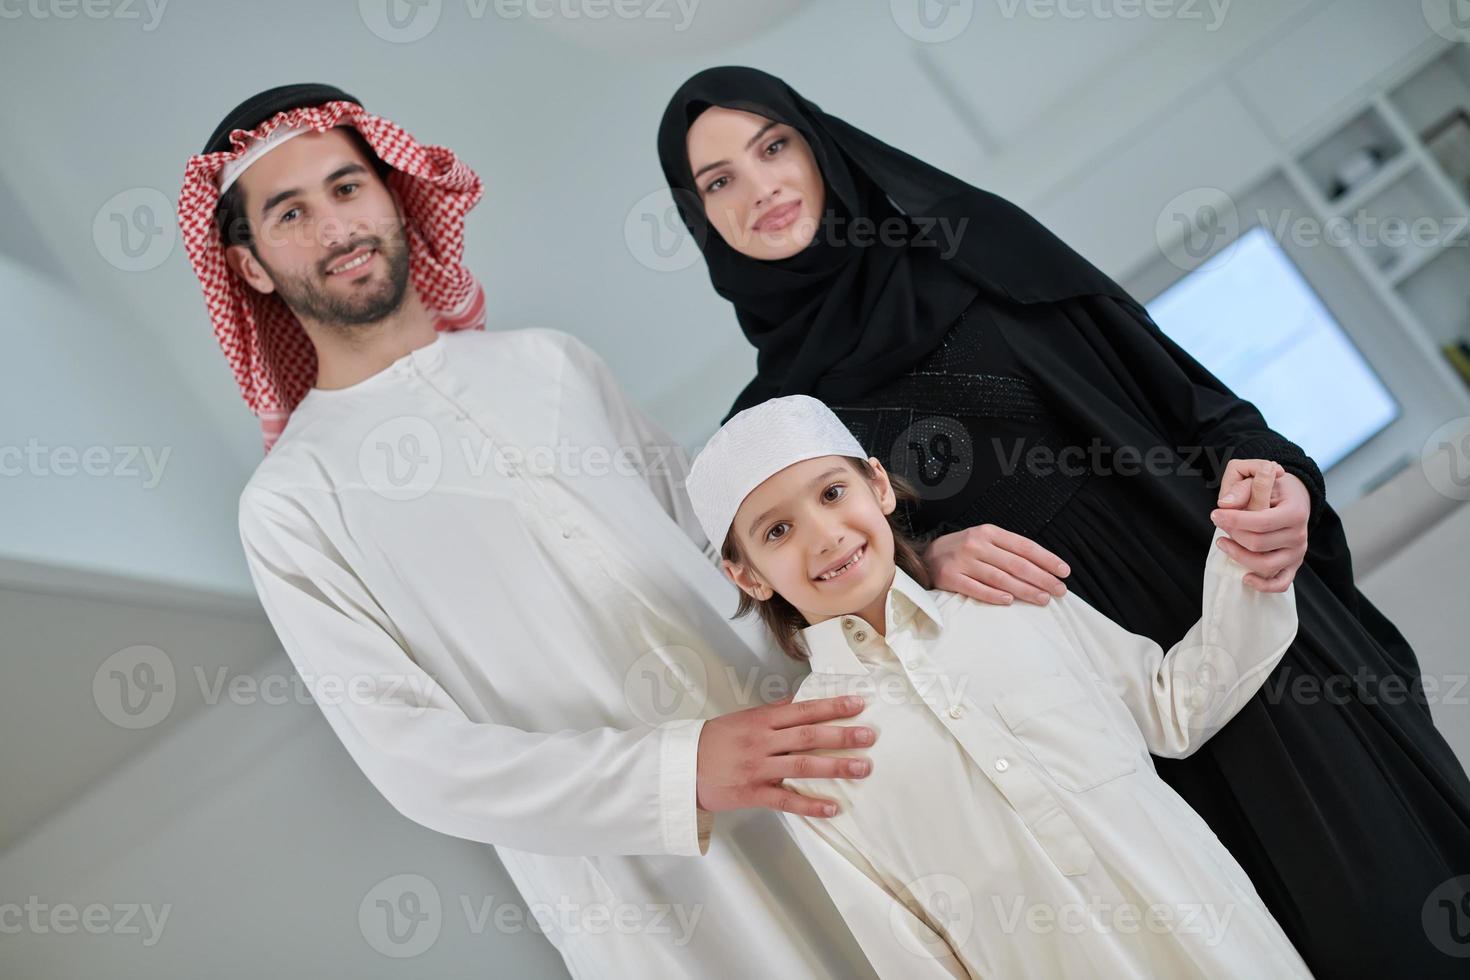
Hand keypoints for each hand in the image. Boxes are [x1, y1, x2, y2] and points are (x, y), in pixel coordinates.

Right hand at [695, 694, 875, 817]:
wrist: (681, 768)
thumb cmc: (713, 742)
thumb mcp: (743, 719)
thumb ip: (774, 712)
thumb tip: (804, 699)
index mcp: (760, 720)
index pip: (802, 709)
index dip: (831, 706)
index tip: (858, 704)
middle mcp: (761, 742)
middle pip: (807, 736)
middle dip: (841, 735)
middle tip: (869, 736)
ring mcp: (757, 768)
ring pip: (801, 766)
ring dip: (835, 767)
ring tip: (863, 768)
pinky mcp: (752, 793)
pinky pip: (786, 800)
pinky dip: (810, 805)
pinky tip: (832, 809)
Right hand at [922, 523, 1070, 605]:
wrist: (925, 557)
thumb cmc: (962, 551)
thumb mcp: (984, 540)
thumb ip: (1007, 550)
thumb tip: (1042, 567)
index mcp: (989, 532)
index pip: (1024, 546)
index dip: (1046, 559)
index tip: (1064, 571)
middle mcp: (976, 544)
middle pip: (1016, 564)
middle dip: (1042, 578)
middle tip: (1060, 590)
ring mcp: (962, 561)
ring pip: (1000, 578)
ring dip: (1025, 590)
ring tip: (1043, 599)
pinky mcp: (950, 578)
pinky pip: (976, 589)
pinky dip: (993, 595)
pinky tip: (1009, 602)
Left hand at [1211, 459, 1308, 592]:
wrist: (1293, 497)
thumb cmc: (1272, 487)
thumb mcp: (1256, 478)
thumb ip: (1242, 488)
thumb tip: (1225, 504)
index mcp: (1295, 512)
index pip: (1260, 522)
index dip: (1233, 520)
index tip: (1215, 514)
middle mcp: (1300, 535)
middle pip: (1257, 543)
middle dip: (1233, 534)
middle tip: (1220, 523)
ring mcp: (1297, 553)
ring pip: (1264, 565)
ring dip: (1238, 556)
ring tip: (1223, 543)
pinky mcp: (1293, 566)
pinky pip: (1280, 583)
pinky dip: (1262, 585)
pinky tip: (1244, 576)